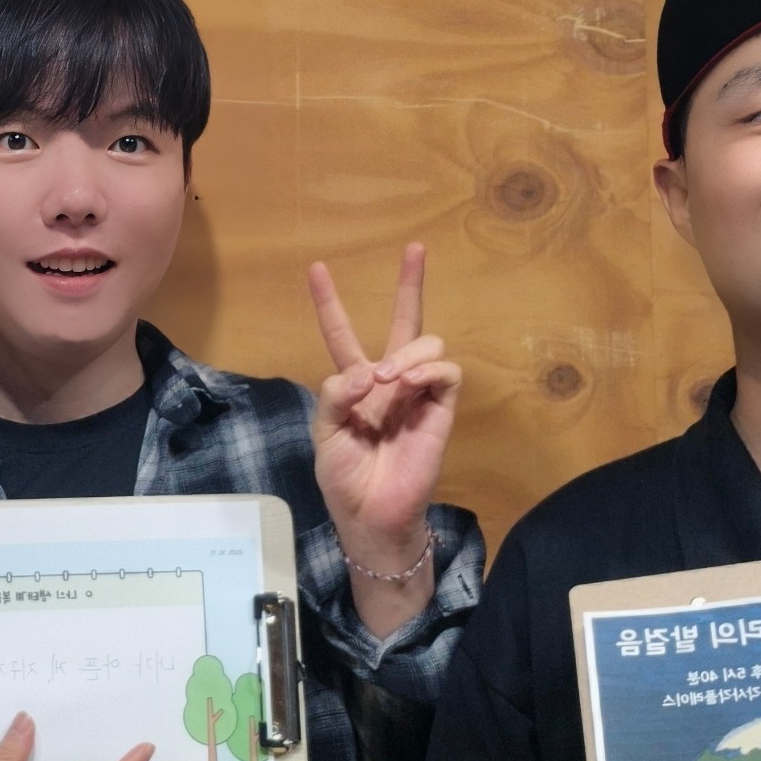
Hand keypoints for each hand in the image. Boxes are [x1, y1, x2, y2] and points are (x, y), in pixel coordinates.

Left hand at [307, 243, 459, 629]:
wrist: (370, 512)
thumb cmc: (344, 475)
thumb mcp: (325, 431)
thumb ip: (338, 393)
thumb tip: (372, 370)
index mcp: (355, 384)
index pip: (342, 334)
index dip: (329, 303)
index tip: (315, 268)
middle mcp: (389, 381)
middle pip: (404, 322)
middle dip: (411, 284)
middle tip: (415, 249)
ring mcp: (417, 393)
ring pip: (427, 344)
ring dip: (407, 353)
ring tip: (389, 379)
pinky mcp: (441, 409)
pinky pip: (445, 373)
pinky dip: (428, 370)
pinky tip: (408, 384)